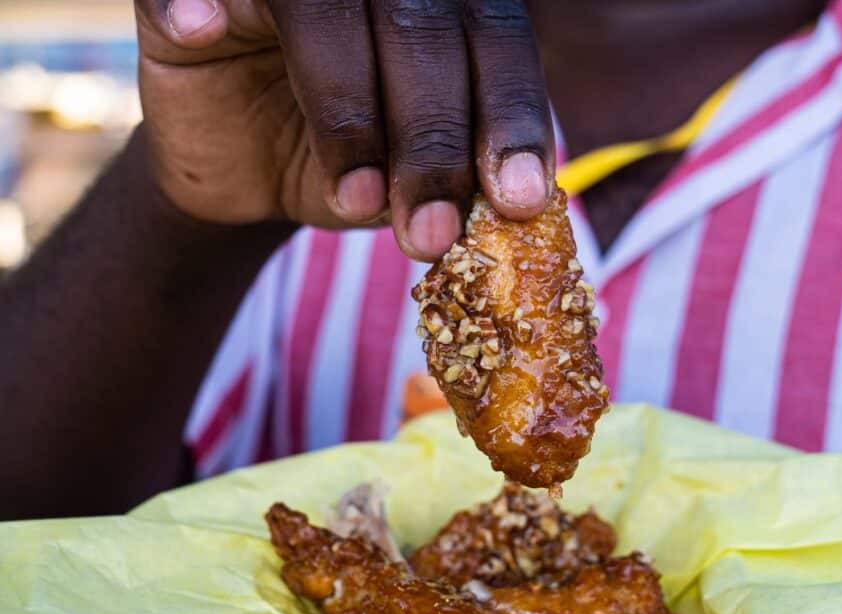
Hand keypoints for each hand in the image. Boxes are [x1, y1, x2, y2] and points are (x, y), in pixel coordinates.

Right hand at [134, 0, 553, 259]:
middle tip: (432, 233)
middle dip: (433, 138)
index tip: (518, 200)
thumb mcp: (409, 182)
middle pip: (422, 22)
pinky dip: (193, 1)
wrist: (247, 175)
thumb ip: (457, 180)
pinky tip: (202, 30)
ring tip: (354, 201)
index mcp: (443, 5)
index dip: (511, 115)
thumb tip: (511, 212)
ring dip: (347, 110)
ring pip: (327, 7)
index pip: (496, 37)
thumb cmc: (347, 168)